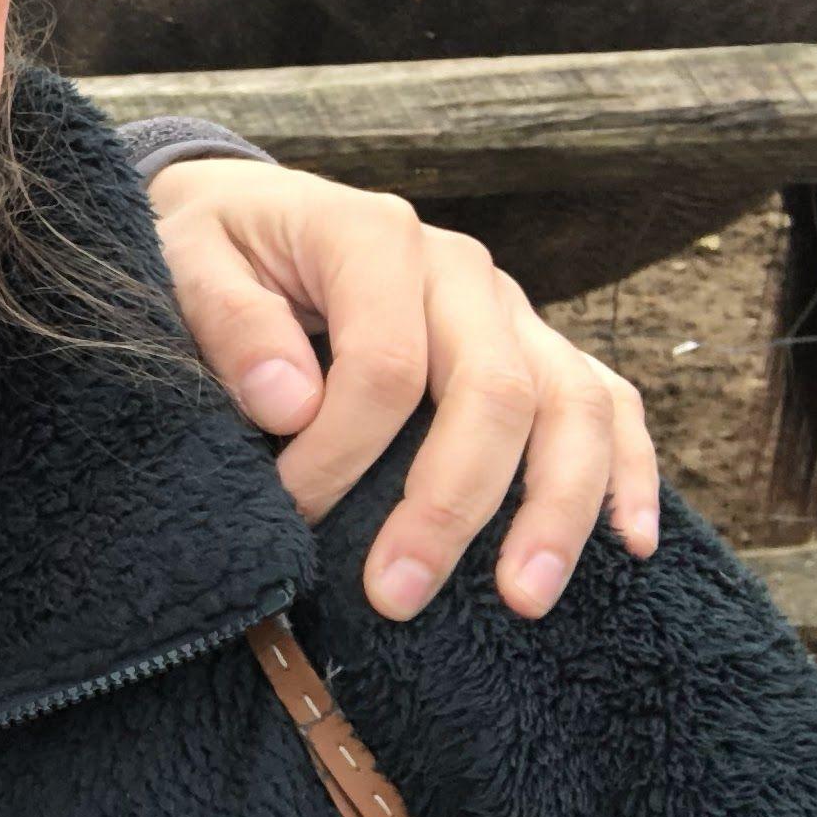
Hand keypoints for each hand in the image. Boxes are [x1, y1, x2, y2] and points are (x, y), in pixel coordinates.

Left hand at [147, 157, 660, 620]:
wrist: (245, 217)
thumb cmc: (212, 248)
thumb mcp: (187, 262)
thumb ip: (230, 324)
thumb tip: (290, 404)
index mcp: (375, 236)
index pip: (385, 365)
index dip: (339, 454)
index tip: (291, 513)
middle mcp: (459, 270)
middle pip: (494, 390)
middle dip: (452, 504)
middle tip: (400, 597)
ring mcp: (507, 309)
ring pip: (571, 402)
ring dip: (556, 507)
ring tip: (523, 598)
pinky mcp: (531, 345)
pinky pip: (608, 401)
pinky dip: (627, 471)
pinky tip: (630, 544)